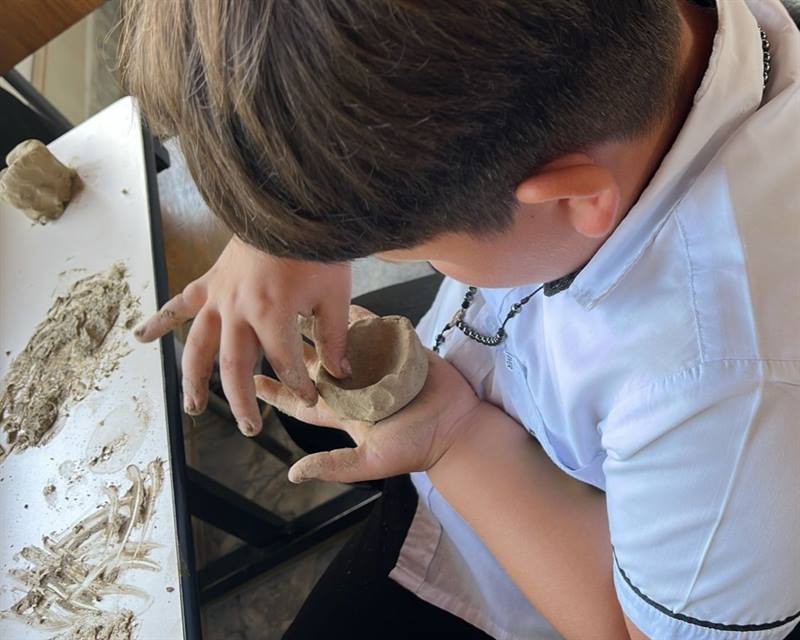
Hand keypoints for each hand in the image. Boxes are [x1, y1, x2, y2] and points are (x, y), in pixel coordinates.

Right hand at [133, 236, 351, 435]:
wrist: (291, 206)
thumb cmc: (317, 249)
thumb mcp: (335, 294)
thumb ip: (335, 337)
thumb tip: (341, 372)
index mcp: (272, 313)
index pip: (285, 363)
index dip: (299, 385)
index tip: (311, 398)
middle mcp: (238, 310)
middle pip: (234, 367)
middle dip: (242, 402)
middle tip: (251, 428)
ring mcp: (218, 296)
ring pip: (199, 346)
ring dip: (193, 379)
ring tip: (193, 407)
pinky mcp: (210, 281)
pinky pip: (179, 304)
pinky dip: (158, 320)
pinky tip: (139, 337)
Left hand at [253, 306, 481, 482]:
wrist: (456, 427)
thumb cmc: (415, 447)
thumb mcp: (371, 460)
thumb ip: (334, 464)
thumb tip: (293, 473)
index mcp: (344, 411)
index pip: (303, 400)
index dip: (278, 390)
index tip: (251, 379)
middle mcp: (355, 385)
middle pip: (316, 364)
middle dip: (293, 348)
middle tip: (269, 326)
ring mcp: (377, 365)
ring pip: (342, 341)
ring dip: (322, 326)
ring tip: (298, 305)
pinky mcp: (399, 350)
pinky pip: (376, 328)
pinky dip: (360, 314)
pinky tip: (342, 299)